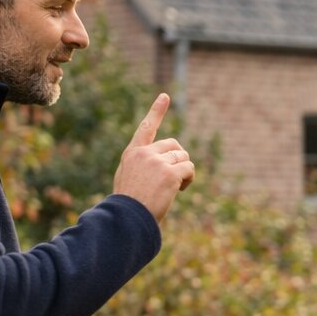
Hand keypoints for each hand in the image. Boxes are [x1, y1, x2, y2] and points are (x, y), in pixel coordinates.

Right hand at [113, 93, 194, 222]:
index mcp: (132, 153)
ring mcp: (157, 162)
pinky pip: (189, 168)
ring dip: (184, 171)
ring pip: (183, 157)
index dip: (157, 111)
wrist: (127, 219)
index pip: (146, 127)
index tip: (165, 96)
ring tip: (175, 188)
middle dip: (179, 160)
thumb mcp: (128, 178)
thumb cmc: (129, 205)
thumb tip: (168, 163)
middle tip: (175, 179)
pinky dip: (189, 178)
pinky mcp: (169, 173)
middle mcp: (144, 153)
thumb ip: (143, 165)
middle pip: (174, 146)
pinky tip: (179, 190)